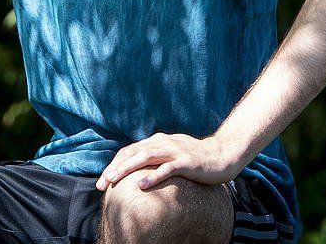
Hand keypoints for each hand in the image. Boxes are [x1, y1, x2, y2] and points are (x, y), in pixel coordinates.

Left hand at [94, 132, 242, 191]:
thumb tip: (138, 173)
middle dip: (114, 168)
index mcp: (157, 141)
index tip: (103, 181)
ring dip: (127, 169)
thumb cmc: (196, 159)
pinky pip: (167, 168)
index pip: (129, 151)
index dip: (114, 164)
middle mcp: (163, 142)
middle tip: (101, 184)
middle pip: (132, 153)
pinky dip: (153, 176)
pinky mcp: (187, 161)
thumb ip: (156, 158)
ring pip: (145, 157)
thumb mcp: (172, 154)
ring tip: (114, 180)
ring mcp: (175, 150)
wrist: (223, 154)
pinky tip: (142, 185)